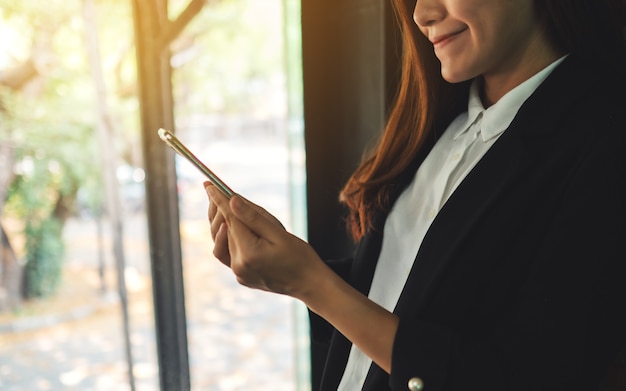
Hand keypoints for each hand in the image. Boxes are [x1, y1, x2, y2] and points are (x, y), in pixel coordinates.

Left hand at [204, 181, 398, 372]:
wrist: (310, 284)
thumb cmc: (300, 257)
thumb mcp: (280, 233)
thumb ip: (254, 217)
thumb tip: (232, 201)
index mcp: (249, 253)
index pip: (230, 219)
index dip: (219, 199)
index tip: (209, 184)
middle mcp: (239, 265)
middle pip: (222, 230)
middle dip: (219, 209)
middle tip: (217, 191)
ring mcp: (239, 273)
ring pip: (221, 242)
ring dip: (222, 223)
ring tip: (225, 207)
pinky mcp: (241, 276)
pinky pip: (228, 253)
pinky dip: (228, 238)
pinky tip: (232, 227)